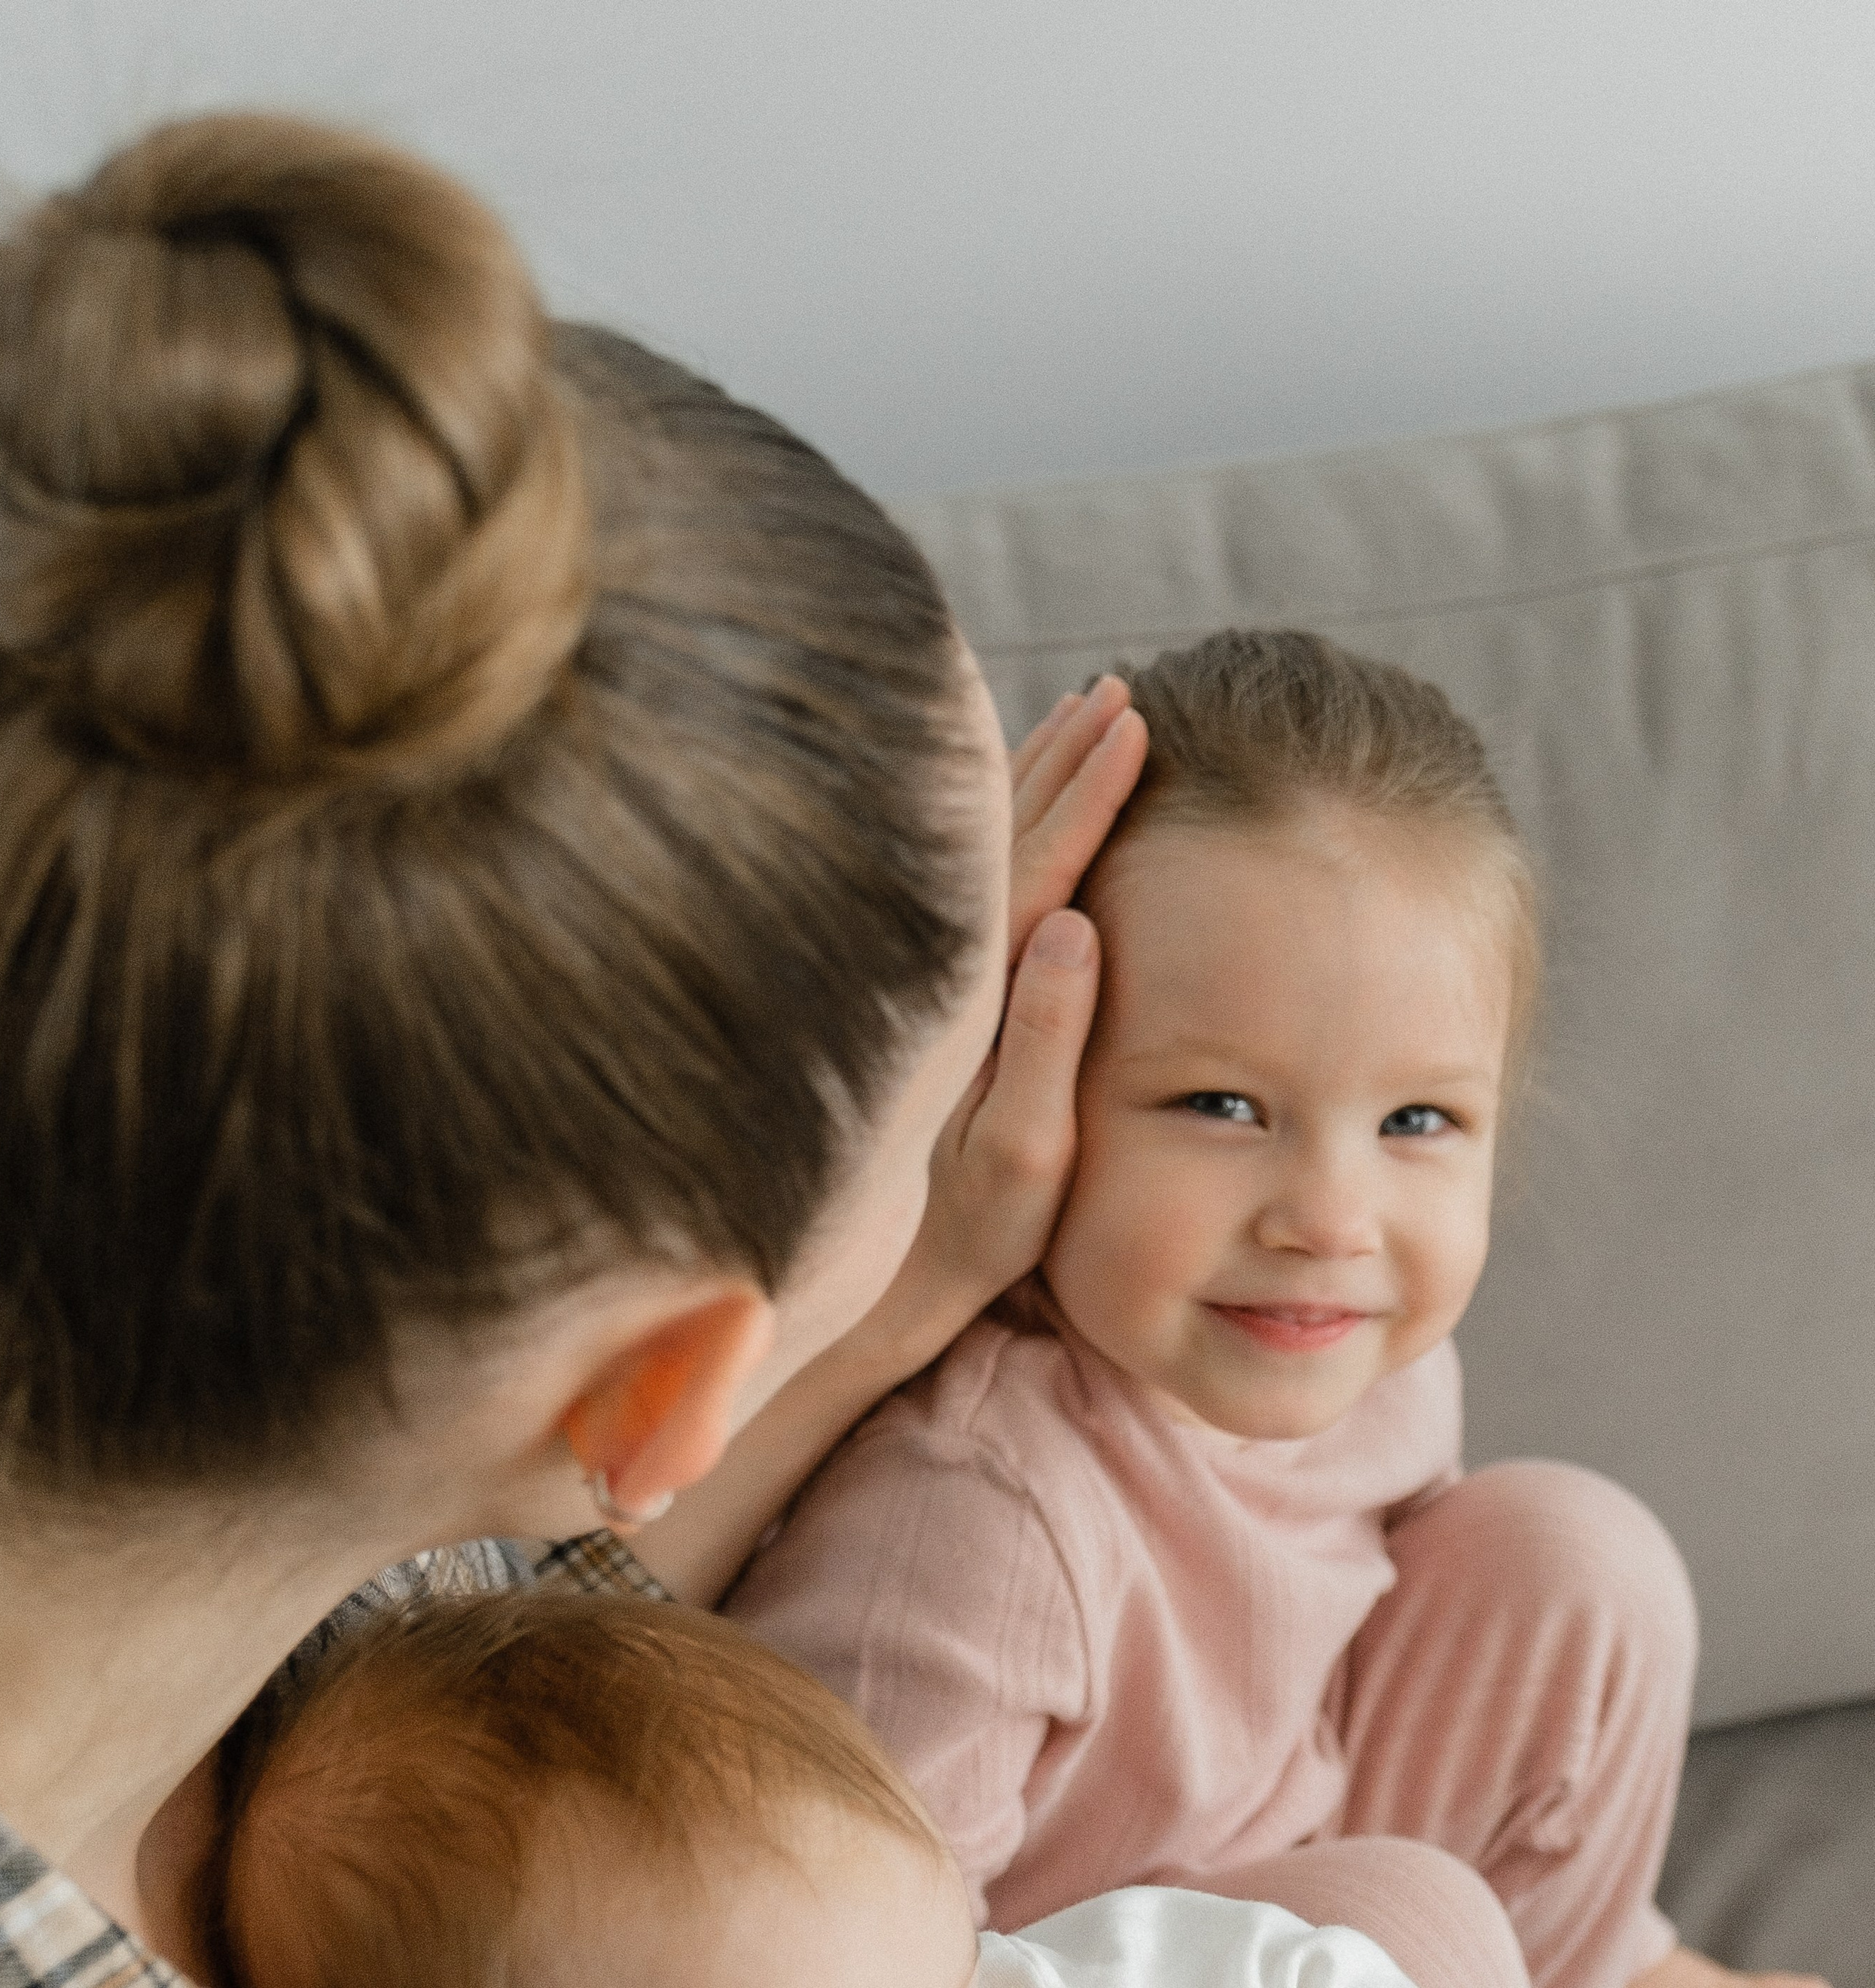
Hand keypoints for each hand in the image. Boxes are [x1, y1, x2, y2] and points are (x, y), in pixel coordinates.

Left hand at [859, 680, 1146, 1362]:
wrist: (868, 1280)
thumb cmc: (964, 1231)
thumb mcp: (1025, 1152)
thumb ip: (1048, 1037)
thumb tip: (1074, 923)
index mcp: (973, 994)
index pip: (1038, 866)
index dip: (1092, 791)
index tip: (1135, 719)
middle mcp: (938, 971)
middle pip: (1001, 834)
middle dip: (1062, 757)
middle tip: (1119, 691)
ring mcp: (922, 978)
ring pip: (975, 849)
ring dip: (1026, 781)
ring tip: (1073, 718)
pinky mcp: (920, 1001)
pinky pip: (962, 883)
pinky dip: (994, 828)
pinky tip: (1008, 806)